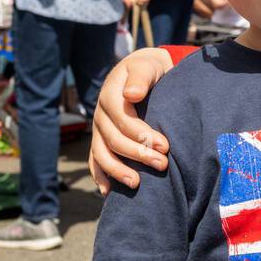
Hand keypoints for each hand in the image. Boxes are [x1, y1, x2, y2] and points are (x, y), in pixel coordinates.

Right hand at [89, 47, 174, 194]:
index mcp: (111, 96)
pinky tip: (108, 193)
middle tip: (162, 165)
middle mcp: (101, 115)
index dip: (143, 135)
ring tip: (137, 184)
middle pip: (115, 140)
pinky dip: (100, 177)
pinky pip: (95, 160)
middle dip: (138, 155)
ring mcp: (98, 129)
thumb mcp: (146, 67)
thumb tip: (132, 94)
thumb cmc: (148, 70)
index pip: (123, 120)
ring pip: (102, 154)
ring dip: (118, 171)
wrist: (140, 70)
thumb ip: (140, 78)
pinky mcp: (100, 140)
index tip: (165, 146)